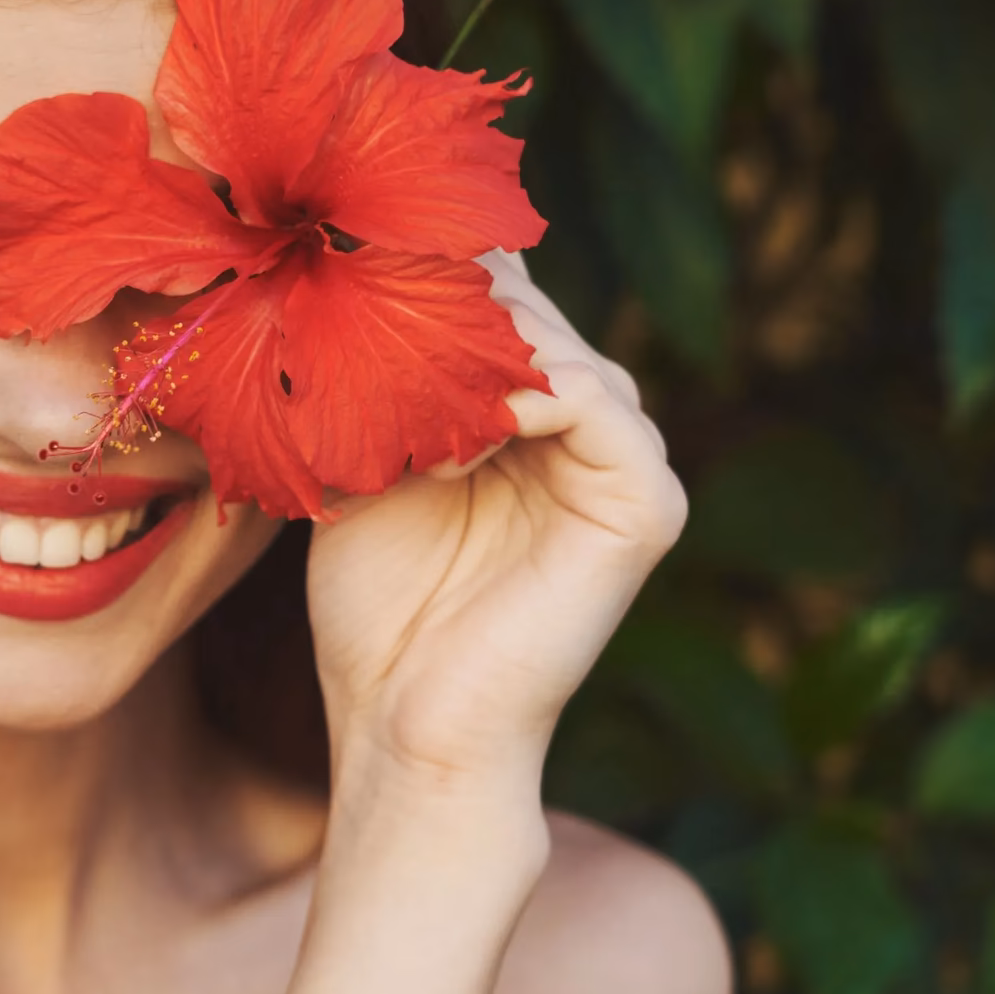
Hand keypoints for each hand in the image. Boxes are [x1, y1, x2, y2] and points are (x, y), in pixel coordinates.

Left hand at [305, 250, 686, 814]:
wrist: (405, 724)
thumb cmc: (378, 609)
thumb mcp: (368, 465)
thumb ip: (390, 381)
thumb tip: (364, 274)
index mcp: (532, 417)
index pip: (502, 302)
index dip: (432, 275)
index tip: (348, 268)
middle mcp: (589, 428)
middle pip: (531, 312)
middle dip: (445, 307)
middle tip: (365, 319)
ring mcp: (628, 464)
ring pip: (560, 347)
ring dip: (471, 356)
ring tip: (395, 394)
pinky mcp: (646, 505)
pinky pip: (598, 404)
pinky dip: (521, 398)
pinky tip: (450, 441)